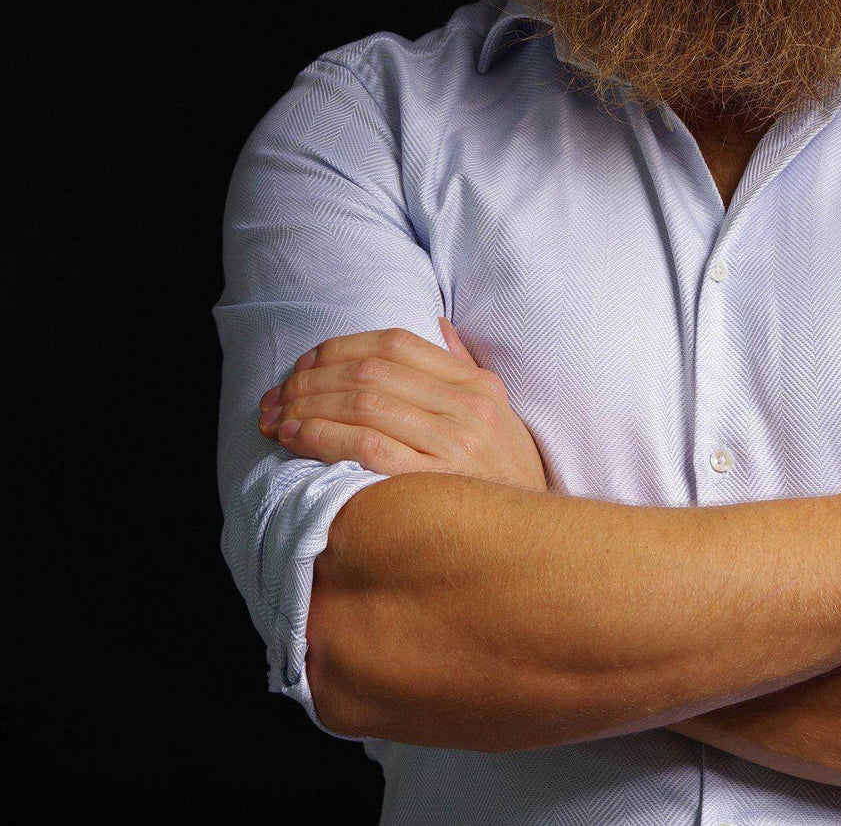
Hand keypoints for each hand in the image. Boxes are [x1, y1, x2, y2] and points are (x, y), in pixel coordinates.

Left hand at [257, 318, 546, 489]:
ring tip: (276, 419)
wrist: (533, 544)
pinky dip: (321, 436)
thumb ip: (464, 370)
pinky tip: (296, 438)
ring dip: (306, 407)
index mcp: (478, 385)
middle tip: (276, 397)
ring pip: (362, 404)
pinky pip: (365, 446)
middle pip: (370, 372)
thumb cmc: (505, 482)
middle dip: (309, 380)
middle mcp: (468, 408)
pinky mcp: (433, 482)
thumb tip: (437, 327)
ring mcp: (454, 445)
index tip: (305, 366)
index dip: (339, 348)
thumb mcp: (499, 418)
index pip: (395, 344)